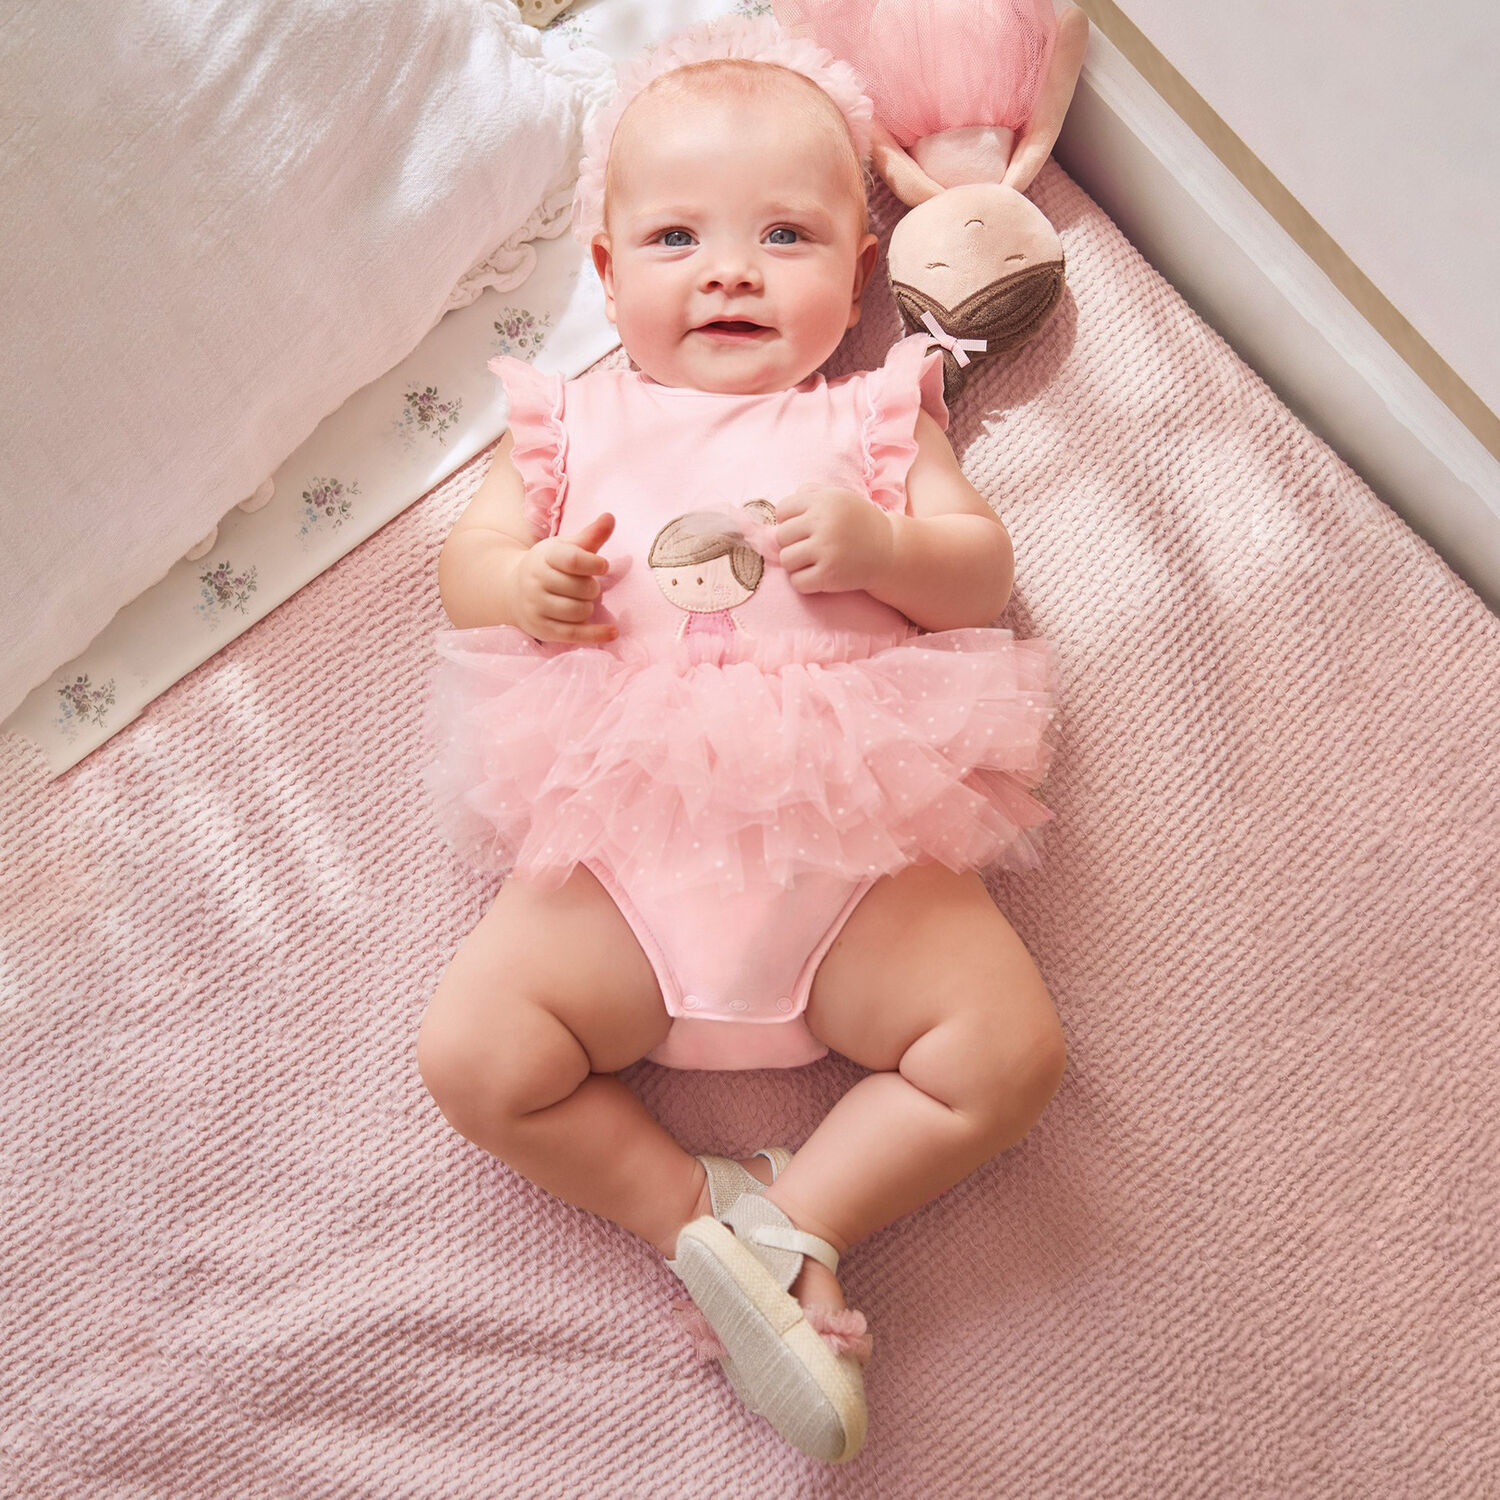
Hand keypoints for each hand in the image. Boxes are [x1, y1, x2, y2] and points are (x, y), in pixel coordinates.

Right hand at [510, 512, 618, 642]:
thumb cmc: (549, 566)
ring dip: (589, 607)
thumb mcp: (565, 547)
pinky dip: (596, 634)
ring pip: (579, 611)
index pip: (573, 560)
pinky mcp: (541, 628)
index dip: (595, 564)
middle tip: (587, 586)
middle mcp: (537, 581)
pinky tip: (613, 632)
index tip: (603, 566)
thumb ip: (590, 536)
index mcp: (545, 556)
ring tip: (582, 601)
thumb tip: (610, 517)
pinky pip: (574, 634)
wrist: (512, 590)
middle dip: (593, 588)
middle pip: (581, 589)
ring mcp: (536, 606)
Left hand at [775, 485, 894, 595]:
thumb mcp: (839, 498)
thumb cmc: (858, 524)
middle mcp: (824, 522)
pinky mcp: (829, 574)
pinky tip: (820, 575)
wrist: (890, 550)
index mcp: (824, 500)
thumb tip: (779, 510)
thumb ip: (811, 493)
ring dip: (796, 564)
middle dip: (792, 543)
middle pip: (781, 536)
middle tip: (812, 547)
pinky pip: (797, 582)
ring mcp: (826, 549)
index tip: (806, 529)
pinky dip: (805, 582)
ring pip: (786, 560)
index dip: (790, 521)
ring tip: (814, 561)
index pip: (782, 510)